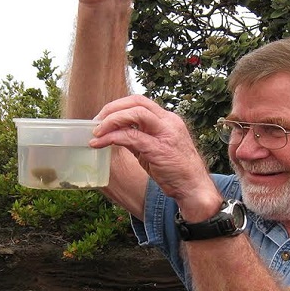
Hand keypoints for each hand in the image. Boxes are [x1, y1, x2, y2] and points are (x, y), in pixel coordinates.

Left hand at [91, 95, 222, 217]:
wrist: (194, 189)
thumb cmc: (177, 171)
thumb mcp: (156, 149)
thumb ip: (139, 138)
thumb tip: (116, 134)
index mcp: (168, 120)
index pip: (140, 102)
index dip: (118, 106)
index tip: (103, 118)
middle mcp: (168, 122)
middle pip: (137, 101)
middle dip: (112, 108)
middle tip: (95, 122)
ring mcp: (165, 134)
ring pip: (135, 113)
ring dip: (111, 120)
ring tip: (96, 133)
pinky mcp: (160, 149)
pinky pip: (132, 136)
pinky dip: (112, 137)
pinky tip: (100, 143)